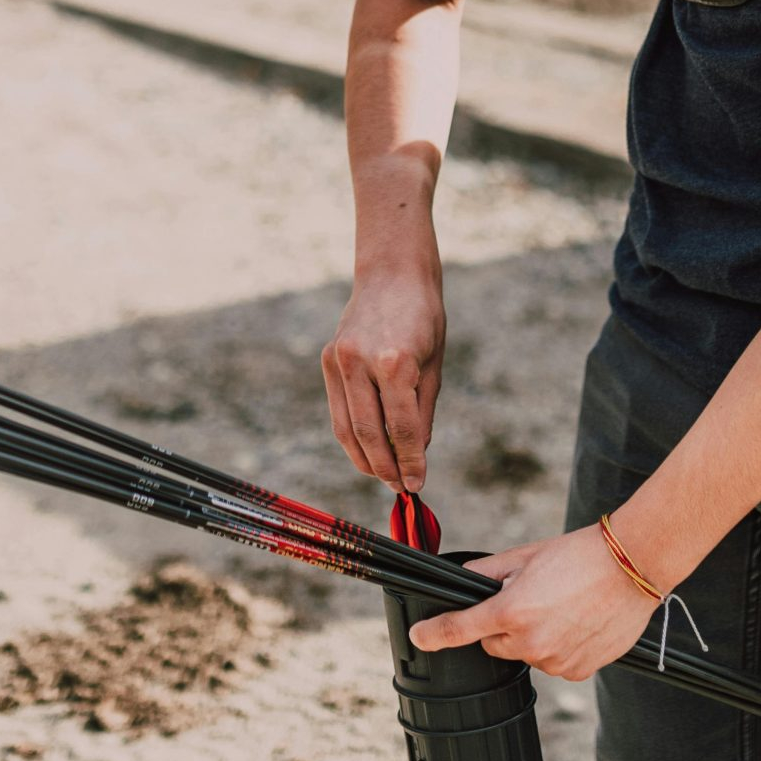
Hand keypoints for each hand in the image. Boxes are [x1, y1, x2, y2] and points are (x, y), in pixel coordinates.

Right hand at [320, 263, 444, 491]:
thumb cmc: (424, 318)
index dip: (410, 462)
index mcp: (396, 361)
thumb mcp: (434, 367)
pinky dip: (351, 436)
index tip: (417, 485)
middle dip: (386, 468)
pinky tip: (367, 450)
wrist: (392, 273)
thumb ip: (422, 414)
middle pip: (370, 434)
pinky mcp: (327, 360)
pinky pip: (338, 410)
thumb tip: (415, 458)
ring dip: (365, 458)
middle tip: (400, 487)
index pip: (402, 428)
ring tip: (383, 476)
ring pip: (347, 428)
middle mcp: (361, 362)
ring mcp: (339, 361)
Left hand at [406, 526, 658, 680]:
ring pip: (526, 655)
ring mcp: (556, 661)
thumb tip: (462, 580)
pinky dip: (559, 648)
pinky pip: (554, 664)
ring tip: (561, 607)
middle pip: (495, 644)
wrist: (633, 566)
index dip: (434, 634)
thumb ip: (487, 571)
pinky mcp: (578, 671)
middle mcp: (531, 642)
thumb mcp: (526, 555)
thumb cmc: (580, 554)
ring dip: (533, 637)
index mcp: (512, 611)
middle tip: (531, 598)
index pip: (460, 629)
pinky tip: (576, 623)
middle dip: (503, 625)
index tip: (419, 638)